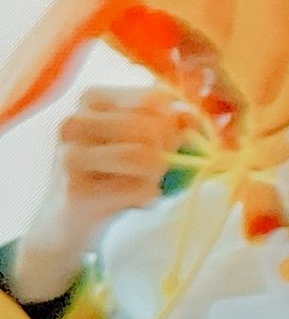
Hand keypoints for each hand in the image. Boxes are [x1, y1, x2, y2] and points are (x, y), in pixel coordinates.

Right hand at [7, 86, 192, 302]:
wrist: (67, 219)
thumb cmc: (112, 171)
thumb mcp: (140, 138)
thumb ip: (169, 122)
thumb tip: (189, 117)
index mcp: (92, 98)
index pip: (156, 99)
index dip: (172, 123)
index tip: (161, 141)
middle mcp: (74, 121)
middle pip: (153, 128)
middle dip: (165, 152)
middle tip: (151, 169)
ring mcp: (69, 156)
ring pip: (145, 156)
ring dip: (156, 175)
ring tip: (142, 183)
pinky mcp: (75, 191)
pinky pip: (139, 188)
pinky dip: (147, 196)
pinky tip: (130, 200)